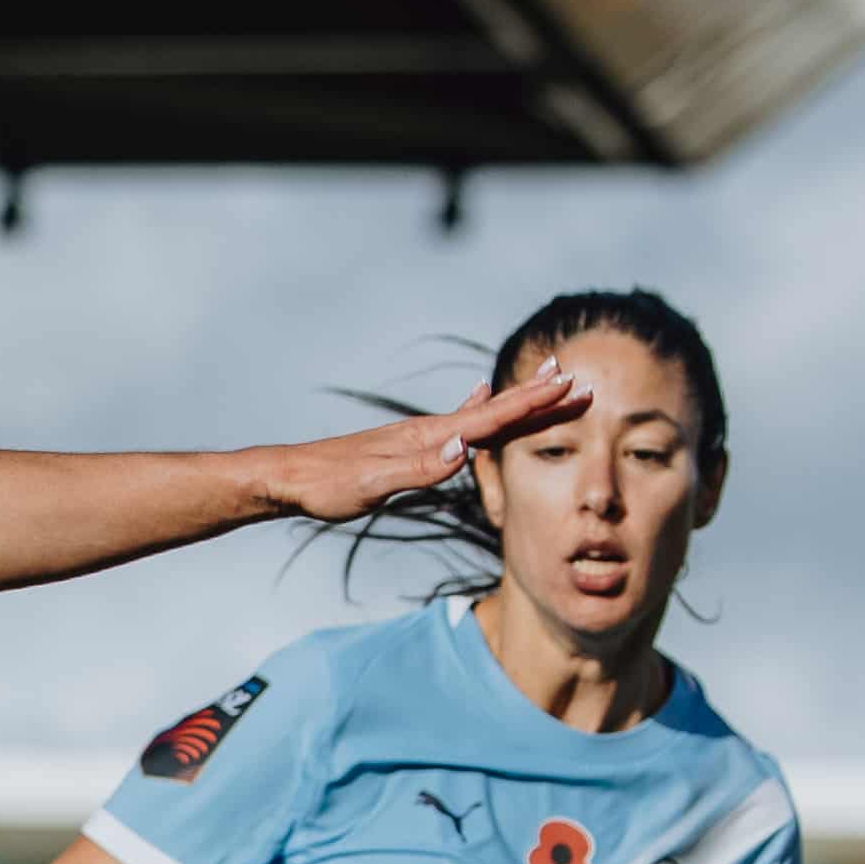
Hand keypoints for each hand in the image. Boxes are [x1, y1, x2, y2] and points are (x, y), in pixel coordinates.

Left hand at [246, 363, 588, 526]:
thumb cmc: (327, 486)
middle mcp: (428, 431)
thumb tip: (463, 447)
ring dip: (516, 400)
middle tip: (575, 377)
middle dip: (536, 396)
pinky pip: (457, 423)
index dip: (532, 404)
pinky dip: (479, 410)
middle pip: (493, 410)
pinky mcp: (408, 446)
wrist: (290, 479)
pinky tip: (480, 399)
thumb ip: (419, 469)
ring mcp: (418, 437)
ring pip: (480, 414)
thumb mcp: (372, 484)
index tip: (568, 385)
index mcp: (428, 439)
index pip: (491, 418)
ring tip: (545, 382)